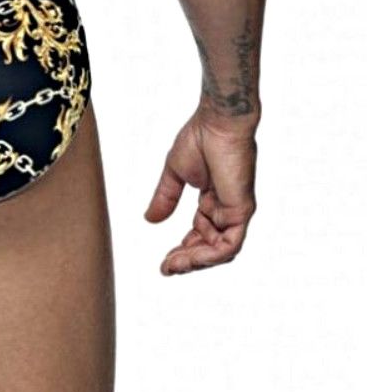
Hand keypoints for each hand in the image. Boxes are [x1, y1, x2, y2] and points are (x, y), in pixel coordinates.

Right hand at [144, 104, 258, 274]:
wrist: (217, 123)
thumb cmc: (200, 138)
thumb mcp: (174, 174)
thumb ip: (165, 198)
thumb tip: (150, 220)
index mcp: (212, 201)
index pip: (199, 234)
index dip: (183, 250)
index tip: (164, 261)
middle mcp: (226, 210)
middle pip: (210, 247)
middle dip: (187, 261)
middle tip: (167, 269)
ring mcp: (235, 212)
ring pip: (220, 251)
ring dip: (196, 262)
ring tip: (174, 265)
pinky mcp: (242, 210)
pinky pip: (229, 244)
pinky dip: (211, 255)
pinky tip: (190, 257)